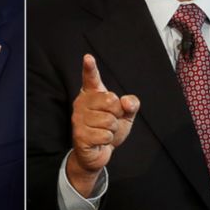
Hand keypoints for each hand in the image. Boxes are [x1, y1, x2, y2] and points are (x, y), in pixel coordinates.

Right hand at [68, 54, 139, 196]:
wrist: (98, 152)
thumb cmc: (110, 128)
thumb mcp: (126, 114)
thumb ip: (131, 104)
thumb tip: (127, 102)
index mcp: (92, 94)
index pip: (91, 78)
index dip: (90, 68)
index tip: (88, 57)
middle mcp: (82, 103)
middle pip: (111, 101)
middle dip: (117, 114)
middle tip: (110, 120)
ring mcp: (78, 119)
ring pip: (109, 120)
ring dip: (112, 129)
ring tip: (103, 131)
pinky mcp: (79, 134)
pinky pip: (105, 135)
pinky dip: (108, 140)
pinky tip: (99, 140)